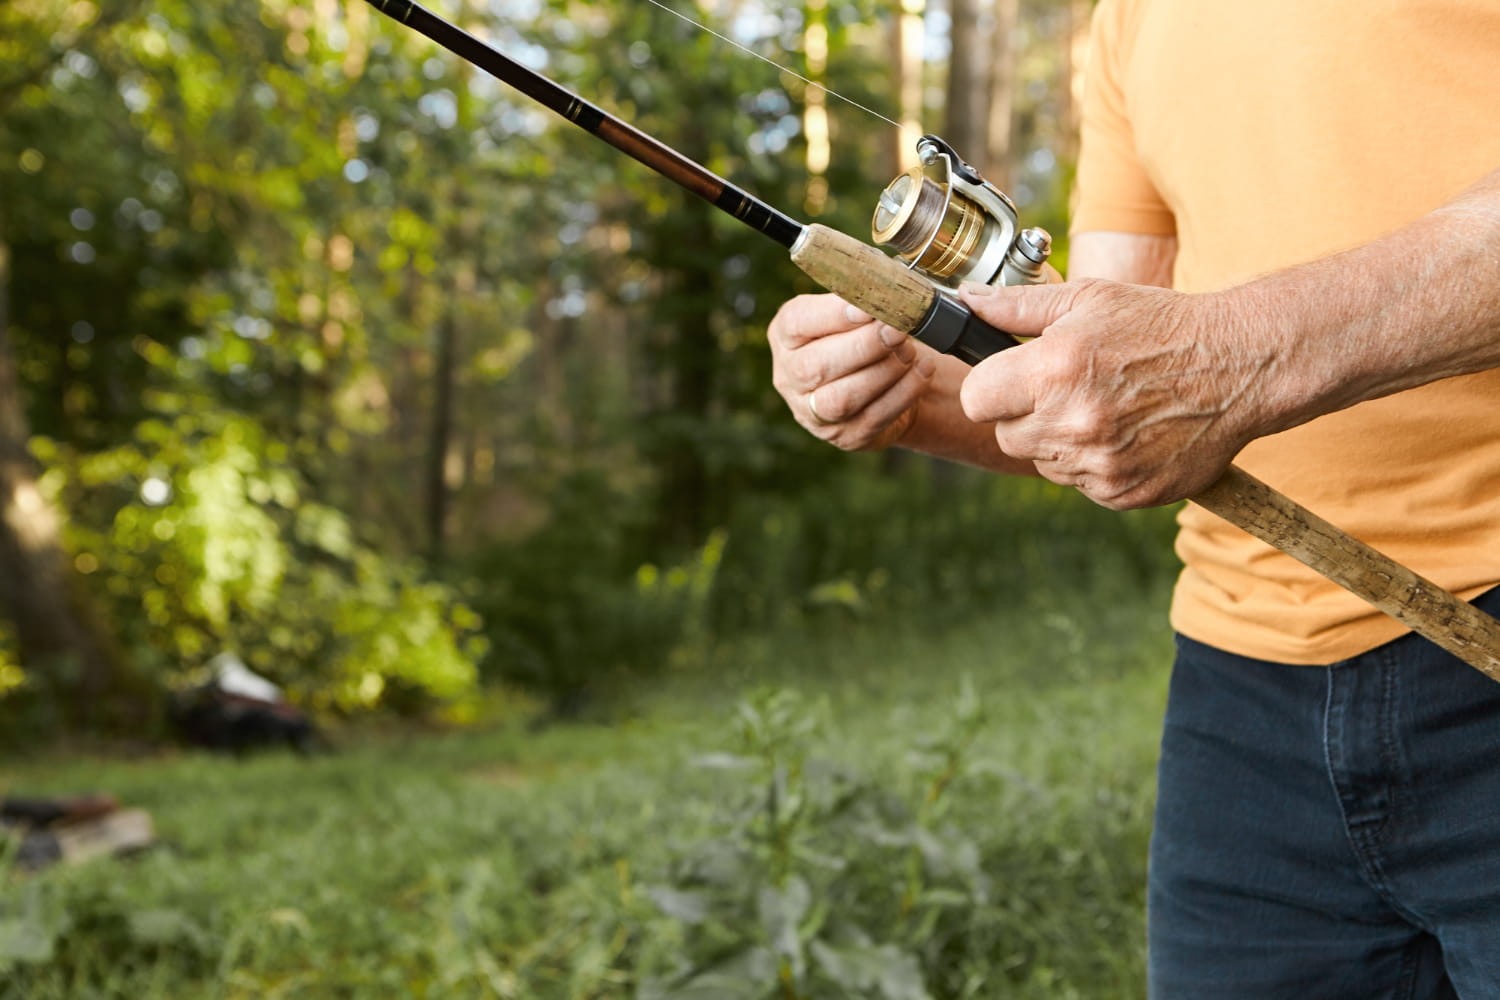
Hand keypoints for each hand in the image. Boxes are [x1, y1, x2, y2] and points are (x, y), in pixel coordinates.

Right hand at [769, 293, 936, 450]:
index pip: (797, 323)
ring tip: (908, 349)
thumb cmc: (863, 334)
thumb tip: (885, 283)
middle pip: (816, 366)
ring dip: (883, 370)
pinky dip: (904, 392)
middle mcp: (790, 377)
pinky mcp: (846, 436)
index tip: (867, 306)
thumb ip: (860, 297)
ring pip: (842, 398)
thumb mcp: (853, 309)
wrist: (882, 383)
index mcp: (786, 336)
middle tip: (896, 329)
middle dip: (863, 345)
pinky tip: (921, 370)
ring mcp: (814, 413)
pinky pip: (874, 418)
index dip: (832, 315)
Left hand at [956, 279, 1275, 508]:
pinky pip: (1081, 484)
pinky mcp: (1122, 493)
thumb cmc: (1160, 326)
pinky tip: (1126, 431)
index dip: (990, 387)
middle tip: (1068, 389)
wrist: (1240, 365)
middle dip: (1025, 414)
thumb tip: (964, 300)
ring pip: (1042, 462)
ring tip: (1105, 407)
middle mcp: (1072, 422)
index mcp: (1054, 370)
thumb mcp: (1088, 299)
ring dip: (1060, 441)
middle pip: (1006, 435)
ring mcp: (1099, 463)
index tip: (1012, 378)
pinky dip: (1095, 463)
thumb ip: (1016, 306)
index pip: (976, 399)